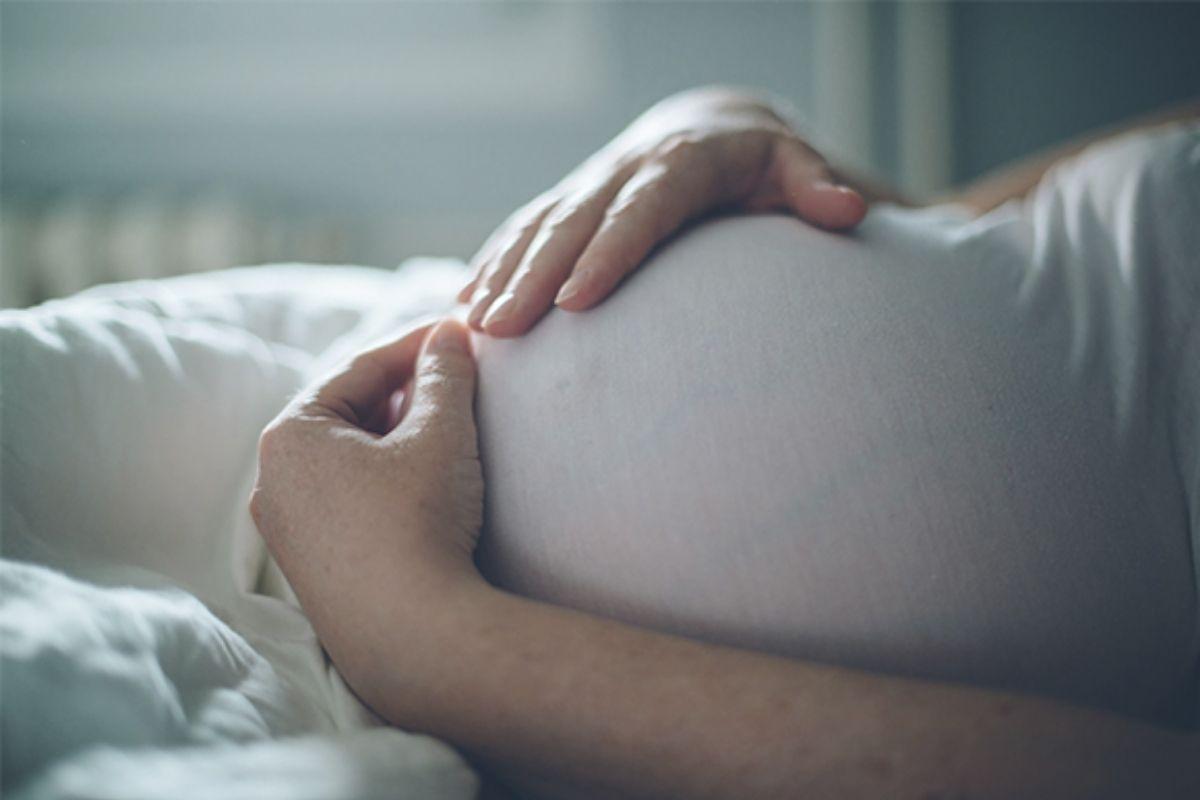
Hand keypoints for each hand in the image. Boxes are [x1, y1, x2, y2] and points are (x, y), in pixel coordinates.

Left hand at [249, 318, 484, 682]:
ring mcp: (286, 527)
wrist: (413, 634)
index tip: (457, 332)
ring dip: (394, 434)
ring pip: (346, 457)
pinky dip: (382, 476)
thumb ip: (445, 373)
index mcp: (289, 434)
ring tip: (446, 424)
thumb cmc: (420, 521)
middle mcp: (272, 479)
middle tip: (457, 375)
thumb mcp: (441, 433)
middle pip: (346, 411)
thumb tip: (449, 334)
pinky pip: (344, 498)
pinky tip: (423, 480)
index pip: (359, 368)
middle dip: (404, 390)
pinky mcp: (309, 564)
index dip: (415, 345)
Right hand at [460, 87, 866, 336]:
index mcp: (678, 164)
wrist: (709, 128)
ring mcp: (590, 184)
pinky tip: (467, 301)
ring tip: (474, 325)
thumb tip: (850, 210)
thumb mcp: (793, 163)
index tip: (575, 302)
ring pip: (537, 225)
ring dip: (502, 273)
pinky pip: (524, 227)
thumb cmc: (759, 162)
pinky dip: (494, 261)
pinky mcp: (572, 199)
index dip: (606, 254)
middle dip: (532, 275)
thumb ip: (815, 186)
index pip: (639, 210)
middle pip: (572, 222)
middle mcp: (623, 170)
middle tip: (501, 329)